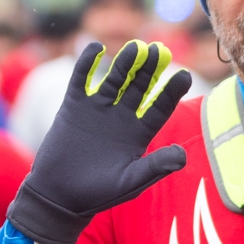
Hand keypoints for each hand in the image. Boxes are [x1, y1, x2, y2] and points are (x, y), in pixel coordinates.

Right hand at [7, 40, 190, 243]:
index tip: (184, 75)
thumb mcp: (131, 181)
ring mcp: (98, 109)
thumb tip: (182, 155)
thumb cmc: (99, 193)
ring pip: (115, 78)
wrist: (59, 195)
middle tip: (160, 50)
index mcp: (140, 134)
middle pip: (140, 87)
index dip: (172, 92)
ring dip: (125, 62)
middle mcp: (122, 117)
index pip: (160, 107)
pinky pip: (81, 79)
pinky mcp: (74, 106)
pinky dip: (87, 63)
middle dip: (150, 69)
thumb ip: (155, 166)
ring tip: (135, 48)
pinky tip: (96, 48)